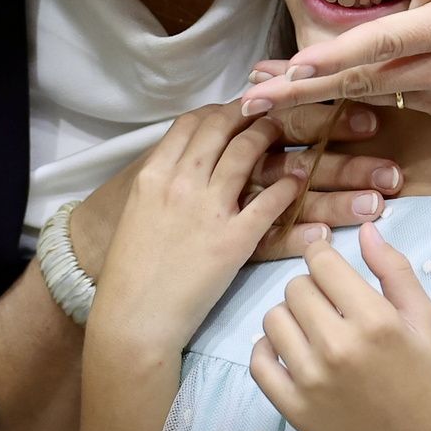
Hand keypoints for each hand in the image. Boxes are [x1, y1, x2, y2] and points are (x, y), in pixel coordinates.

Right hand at [84, 103, 310, 355]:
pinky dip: (288, 185)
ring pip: (246, 151)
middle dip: (249, 112)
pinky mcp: (234, 240)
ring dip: (271, 136)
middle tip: (270, 111)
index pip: (190, 123)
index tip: (236, 110)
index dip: (218, 110)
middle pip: (220, 126)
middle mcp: (180, 183)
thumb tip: (185, 165)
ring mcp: (208, 209)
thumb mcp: (137, 214)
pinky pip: (269, 200)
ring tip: (289, 133)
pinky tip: (299, 181)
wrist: (133, 320)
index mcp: (153, 176)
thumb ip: (161, 185)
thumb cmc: (131, 273)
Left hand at [243, 0, 430, 147]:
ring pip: (368, 96)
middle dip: (304, 92)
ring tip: (259, 98)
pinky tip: (308, 93)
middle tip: (249, 101)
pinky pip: (387, 101)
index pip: (391, 41)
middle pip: (364, 80)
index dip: (342, 55)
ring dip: (314, 98)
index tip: (297, 65)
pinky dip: (346, 99)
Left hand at [250, 221, 430, 430]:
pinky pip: (257, 360)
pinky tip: (289, 350)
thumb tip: (365, 229)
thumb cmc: (426, 380)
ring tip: (312, 328)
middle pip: (295, 287)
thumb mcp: (425, 319)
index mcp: (374, 320)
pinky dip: (267, 349)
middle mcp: (337, 347)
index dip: (323, 255)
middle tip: (330, 304)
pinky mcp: (291, 407)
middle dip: (311, 287)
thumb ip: (395, 270)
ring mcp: (310, 380)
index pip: (322, 262)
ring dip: (290, 316)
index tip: (329, 263)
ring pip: (272, 318)